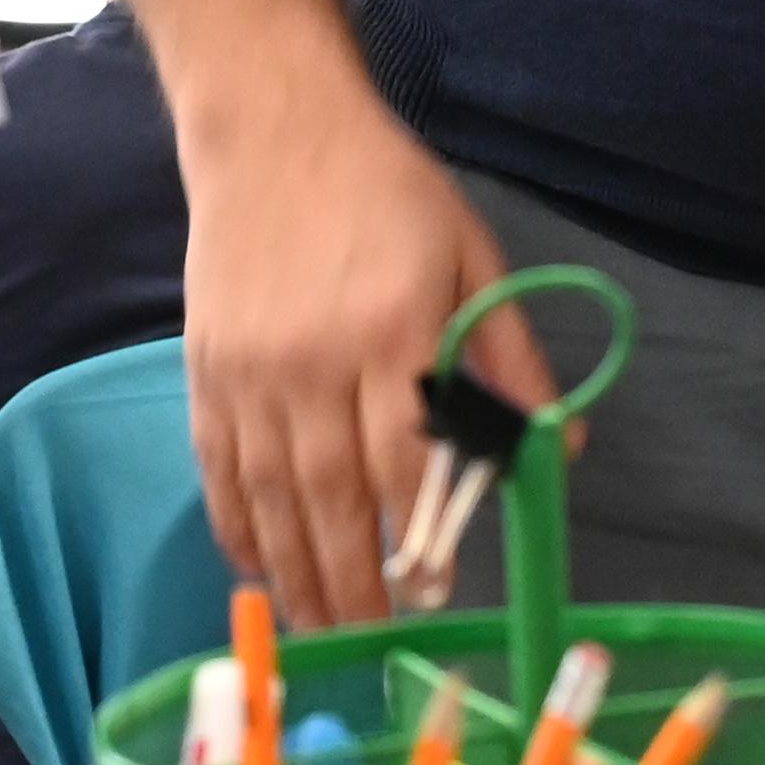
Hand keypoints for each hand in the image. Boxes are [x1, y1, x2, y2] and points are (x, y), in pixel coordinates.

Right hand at [181, 68, 555, 632]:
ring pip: (275, 498)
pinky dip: (239, 529)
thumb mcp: (472, 254)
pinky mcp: (206, 372)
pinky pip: (220, 472)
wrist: (276, 131)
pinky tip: (262, 567)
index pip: (409, 454)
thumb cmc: (389, 191)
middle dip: (357, 578)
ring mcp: (253, 370)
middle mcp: (318, 358)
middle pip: (336, 495)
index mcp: (396, 326)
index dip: (423, 529)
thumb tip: (559, 441)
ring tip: (322, 627)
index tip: (437, 582)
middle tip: (377, 632)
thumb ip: (508, 354)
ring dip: (298, 573)